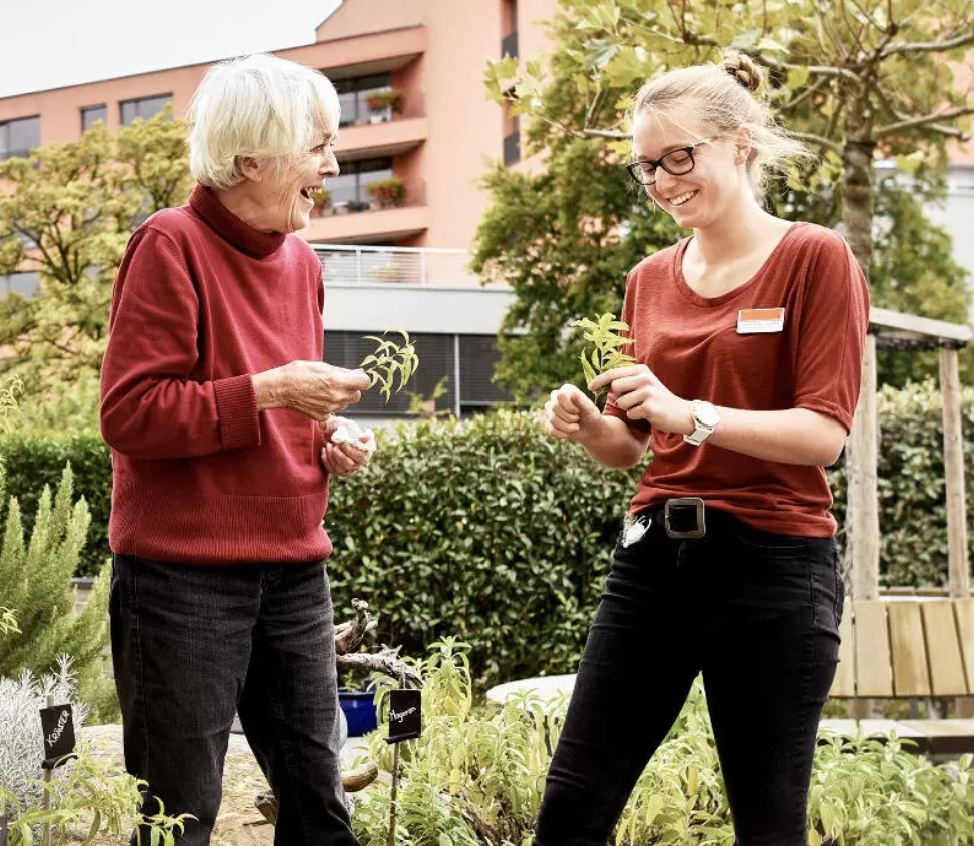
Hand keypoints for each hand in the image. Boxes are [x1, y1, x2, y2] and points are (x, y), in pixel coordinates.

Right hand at [253, 361, 370, 420]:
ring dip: (341, 397)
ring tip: (325, 390)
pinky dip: (330, 405)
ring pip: (345, 404)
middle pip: (357, 395)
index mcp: (337, 381)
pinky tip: (319, 398)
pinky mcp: (322, 416)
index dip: (362, 379)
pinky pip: (333, 411)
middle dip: (351, 389)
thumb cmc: (298, 373)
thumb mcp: (321, 366)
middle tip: (339, 383)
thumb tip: (357, 373)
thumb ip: (342, 372)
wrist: (279, 388)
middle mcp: (336, 397)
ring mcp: (330, 408)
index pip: (364, 382)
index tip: (357, 378)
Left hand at [320, 417, 374, 476]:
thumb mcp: (349, 426)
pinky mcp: (339, 471)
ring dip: (331, 456)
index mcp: (367, 451)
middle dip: (339, 455)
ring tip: (328, 444)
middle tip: (333, 445)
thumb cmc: (342, 428)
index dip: (350, 450)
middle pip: (350, 464)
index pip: (361, 456)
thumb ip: (357, 432)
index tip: (341, 443)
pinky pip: (332, 469)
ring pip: (340, 468)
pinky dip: (326, 459)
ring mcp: (349, 468)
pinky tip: (324, 450)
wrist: (331, 431)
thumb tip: (368, 437)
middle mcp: (360, 462)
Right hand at [543, 384, 601, 440]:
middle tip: (578, 419)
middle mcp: (555, 397)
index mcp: (566, 390)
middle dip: (569, 417)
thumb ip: (582, 401)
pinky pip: (550, 429)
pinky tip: (569, 434)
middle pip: (554, 407)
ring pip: (552, 419)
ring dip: (567, 427)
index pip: (560, 395)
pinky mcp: (548, 422)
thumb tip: (573, 393)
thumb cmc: (591, 416)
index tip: (578, 411)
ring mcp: (550, 410)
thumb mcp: (590, 409)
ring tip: (576, 427)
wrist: (590, 430)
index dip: (569, 406)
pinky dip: (562, 434)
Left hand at [589, 365, 692, 434]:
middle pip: (615, 387)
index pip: (613, 372)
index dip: (599, 380)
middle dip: (618, 397)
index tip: (590, 387)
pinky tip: (647, 414)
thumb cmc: (658, 399)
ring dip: (627, 408)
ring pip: (621, 402)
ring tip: (642, 407)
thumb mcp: (644, 384)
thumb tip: (602, 382)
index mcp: (641, 370)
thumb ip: (627, 380)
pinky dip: (636, 416)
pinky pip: (630, 413)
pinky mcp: (649, 406)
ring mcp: (647, 391)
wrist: (682, 413)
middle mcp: (644, 377)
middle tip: (632, 401)